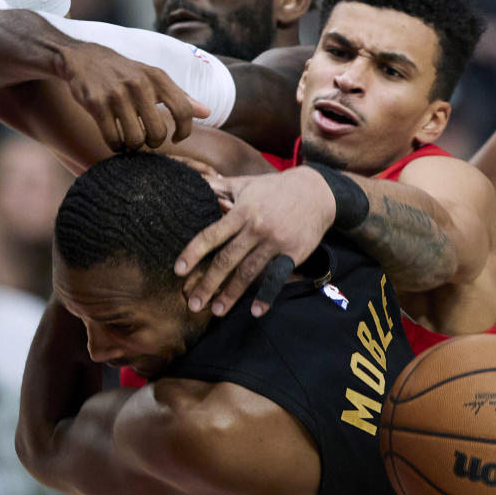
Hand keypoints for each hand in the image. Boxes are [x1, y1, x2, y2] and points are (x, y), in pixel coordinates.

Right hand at [56, 42, 209, 151]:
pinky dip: (116, 146)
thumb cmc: (126, 72)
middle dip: (154, 143)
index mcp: (157, 77)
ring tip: (130, 140)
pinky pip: (113, 139)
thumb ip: (181, 96)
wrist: (84, 59)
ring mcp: (116, 95)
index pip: (183, 110)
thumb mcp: (154, 78)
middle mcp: (139, 84)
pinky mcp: (96, 105)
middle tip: (147, 139)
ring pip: (135, 140)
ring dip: (133, 146)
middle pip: (158, 133)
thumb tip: (207, 112)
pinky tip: (116, 141)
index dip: (184, 131)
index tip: (176, 138)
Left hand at [174, 167, 335, 317]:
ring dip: (231, 294)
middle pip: (227, 260)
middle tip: (193, 304)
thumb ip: (220, 187)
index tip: (178, 271)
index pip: (211, 235)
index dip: (193, 253)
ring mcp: (275, 242)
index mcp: (242, 211)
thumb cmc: (275, 188)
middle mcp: (256, 228)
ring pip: (248, 272)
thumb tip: (197, 185)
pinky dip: (266, 295)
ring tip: (216, 311)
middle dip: (208, 284)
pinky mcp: (293, 253)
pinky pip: (277, 277)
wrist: (317, 191)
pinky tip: (255, 311)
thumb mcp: (246, 183)